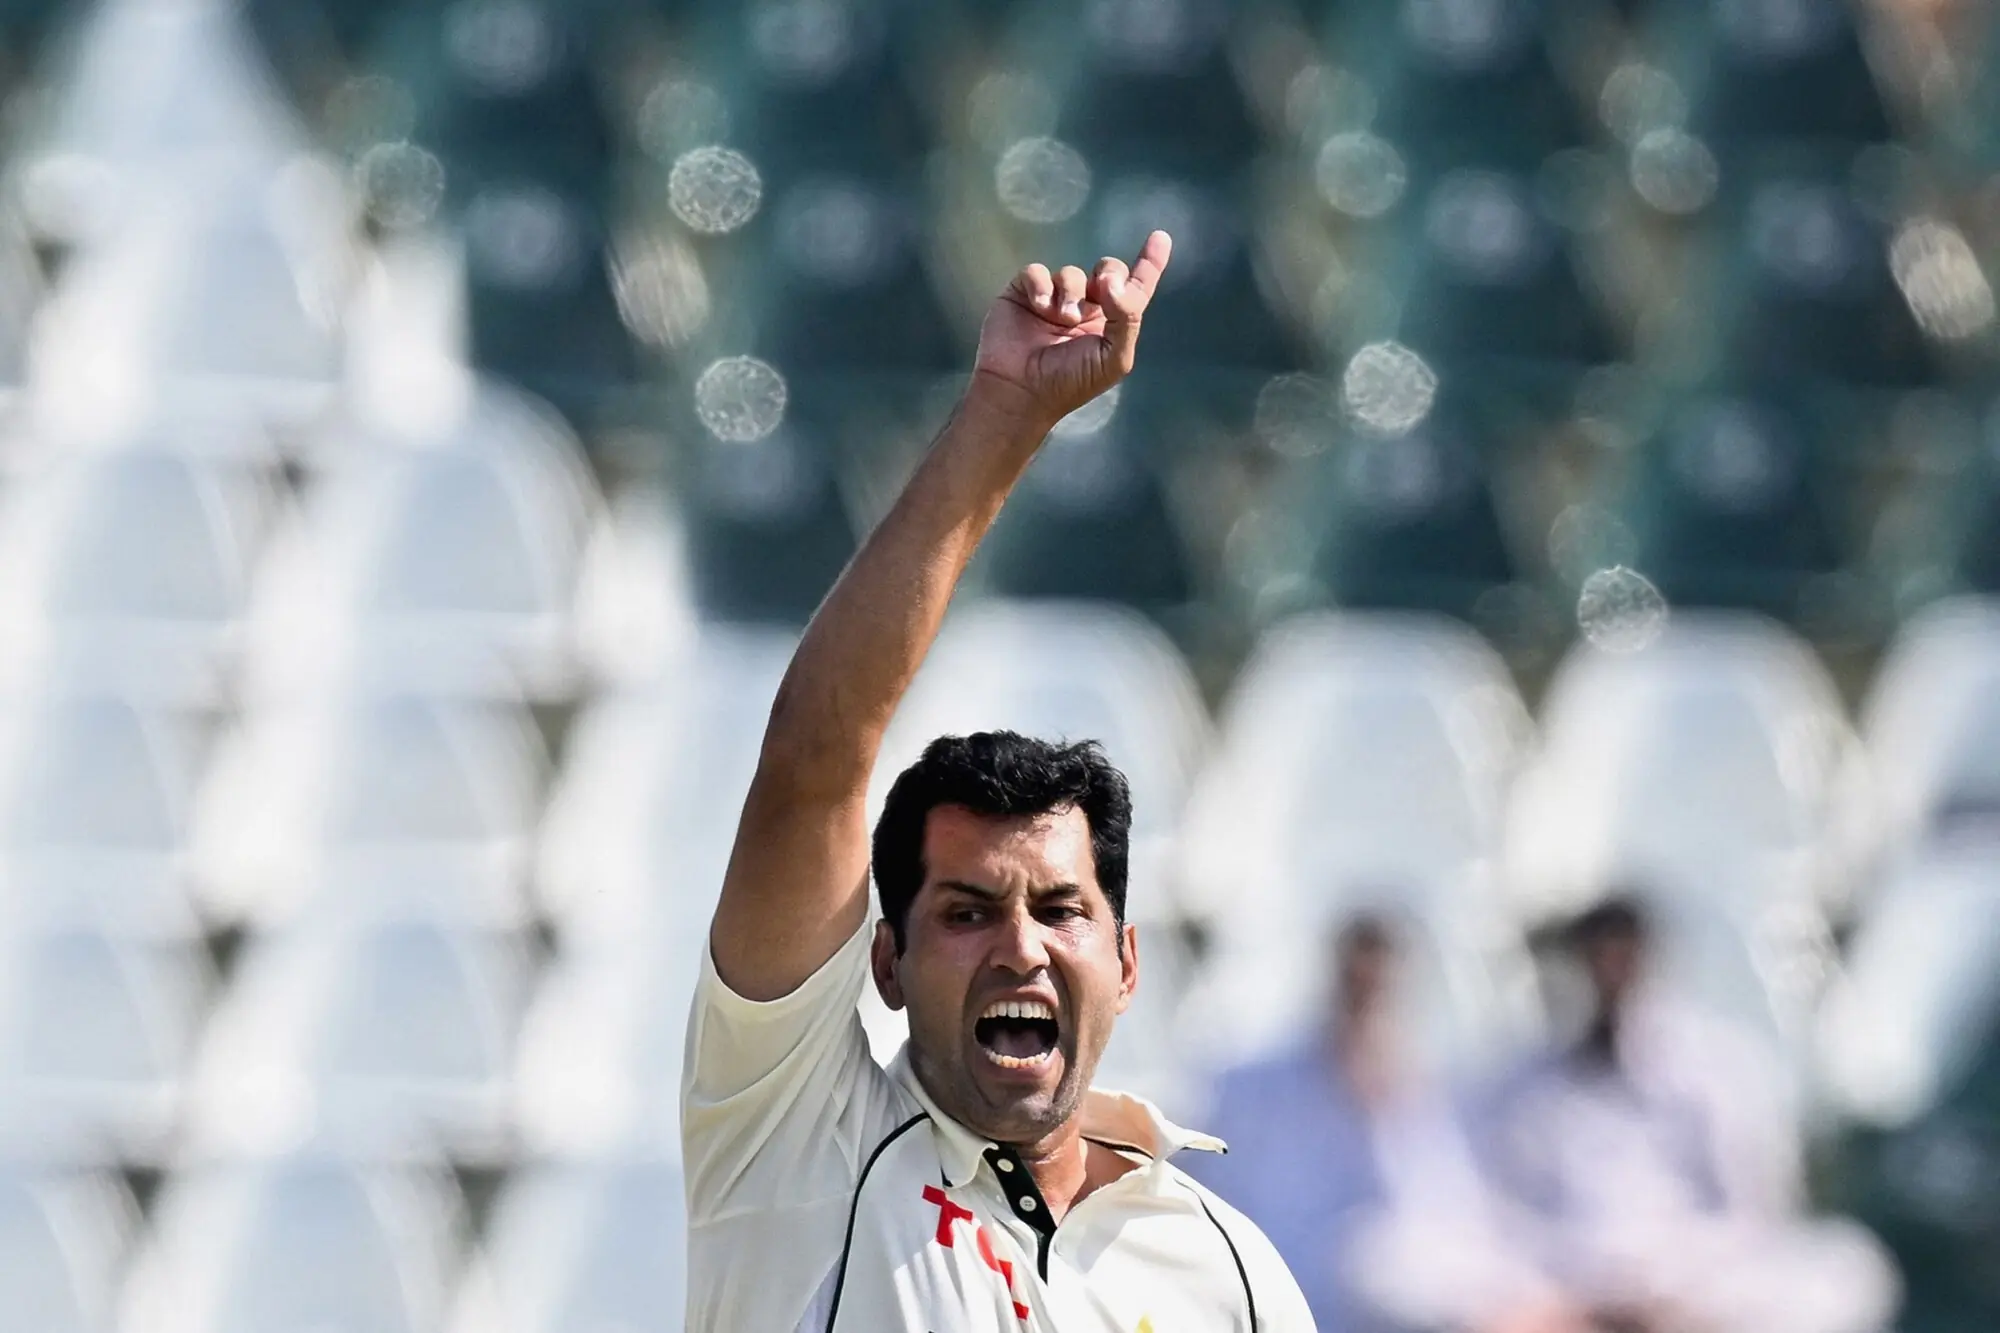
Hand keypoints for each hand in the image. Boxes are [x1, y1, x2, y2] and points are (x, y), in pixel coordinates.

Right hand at [970, 230, 1171, 431]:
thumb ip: (1127, 318)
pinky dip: (1040, 285)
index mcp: (1111, 323)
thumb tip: (1112, 282)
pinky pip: (1036, 272)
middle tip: (1102, 291)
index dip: (1150, 262)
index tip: (1160, 237)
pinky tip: (1040, 306)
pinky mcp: (1024, 294)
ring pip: (1072, 272)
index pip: (1136, 287)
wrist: (1021, 391)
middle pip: (1108, 269)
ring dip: (1072, 292)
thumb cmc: (1070, 382)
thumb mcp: (1113, 358)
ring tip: (1063, 318)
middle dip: (1109, 274)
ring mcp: (1054, 299)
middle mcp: (1086, 307)